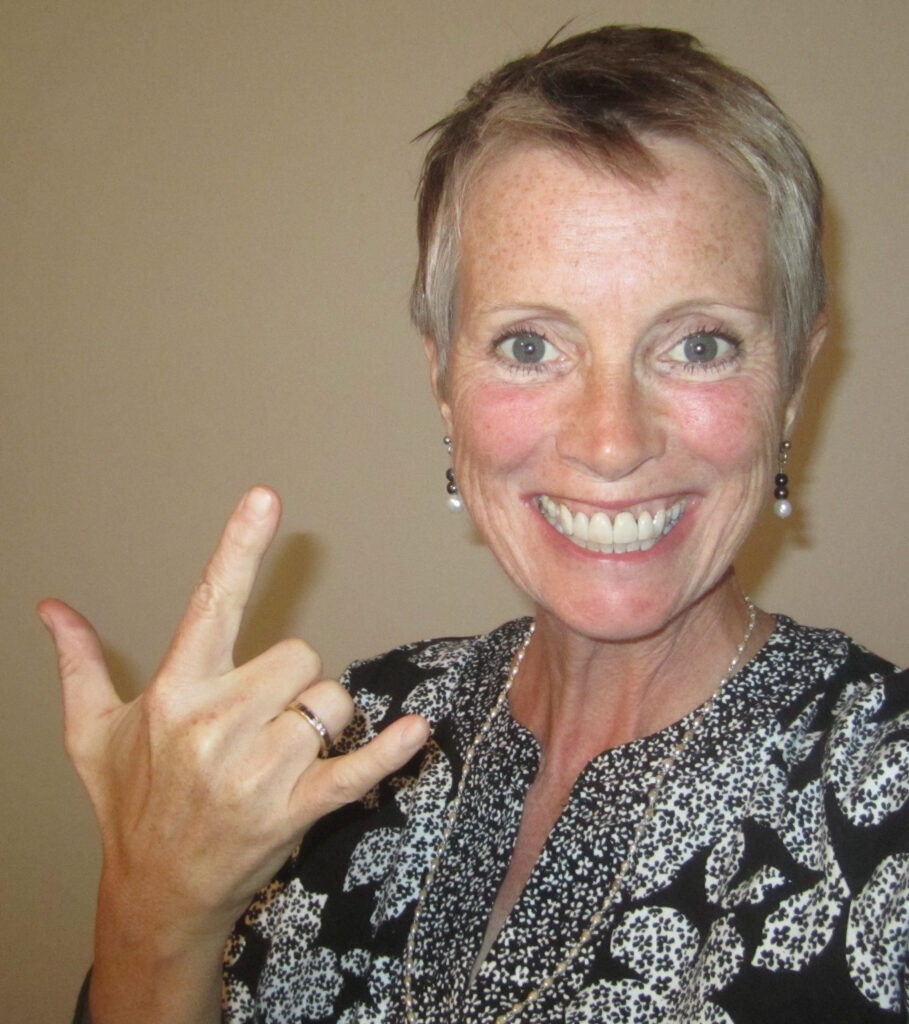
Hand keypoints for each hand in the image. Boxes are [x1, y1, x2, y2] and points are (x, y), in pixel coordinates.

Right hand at [39, 487, 428, 1021]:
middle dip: (291, 680)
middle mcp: (215, 725)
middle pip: (299, 656)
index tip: (265, 497)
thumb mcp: (90, 733)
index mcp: (173, 694)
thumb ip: (78, 664)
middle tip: (260, 715)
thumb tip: (49, 608)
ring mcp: (257, 770)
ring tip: (280, 752)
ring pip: (330, 702)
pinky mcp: (293, 808)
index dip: (239, 547)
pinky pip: (355, 767)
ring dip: (319, 719)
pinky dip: (389, 751)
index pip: (210, 602)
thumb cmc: (127, 804)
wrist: (156, 891)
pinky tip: (414, 731)